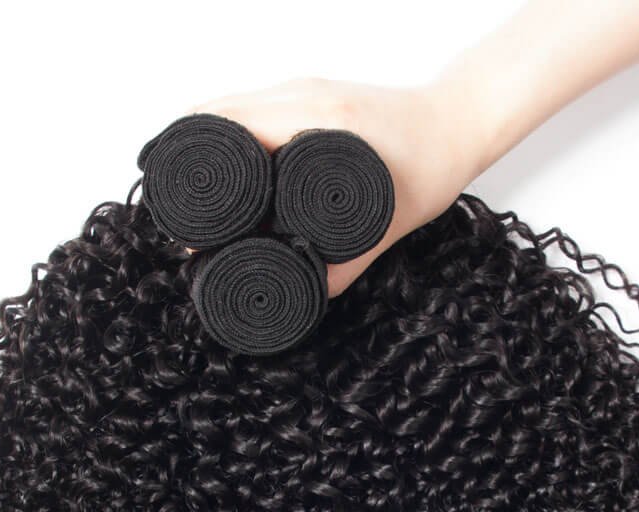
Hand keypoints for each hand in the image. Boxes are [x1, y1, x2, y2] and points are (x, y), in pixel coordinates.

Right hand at [182, 77, 482, 297]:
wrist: (458, 121)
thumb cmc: (431, 166)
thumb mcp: (391, 222)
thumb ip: (347, 264)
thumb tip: (304, 297)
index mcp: (319, 117)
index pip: (231, 132)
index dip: (198, 176)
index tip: (184, 219)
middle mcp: (303, 93)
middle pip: (215, 115)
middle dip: (187, 162)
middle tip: (181, 215)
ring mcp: (303, 87)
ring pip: (228, 106)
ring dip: (203, 146)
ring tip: (195, 198)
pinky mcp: (307, 93)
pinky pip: (250, 106)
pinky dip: (227, 133)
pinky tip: (225, 170)